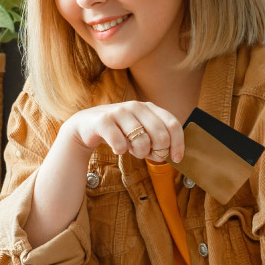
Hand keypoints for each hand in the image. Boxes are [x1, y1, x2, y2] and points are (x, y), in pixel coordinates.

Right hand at [62, 101, 183, 162]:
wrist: (87, 126)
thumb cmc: (119, 131)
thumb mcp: (142, 132)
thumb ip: (158, 140)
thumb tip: (174, 154)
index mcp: (149, 107)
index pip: (173, 124)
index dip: (178, 144)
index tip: (177, 159)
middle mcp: (136, 106)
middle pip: (160, 135)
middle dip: (158, 152)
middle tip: (148, 156)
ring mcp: (119, 111)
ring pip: (142, 141)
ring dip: (139, 153)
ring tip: (131, 151)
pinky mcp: (103, 120)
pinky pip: (120, 144)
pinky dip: (121, 151)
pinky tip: (117, 148)